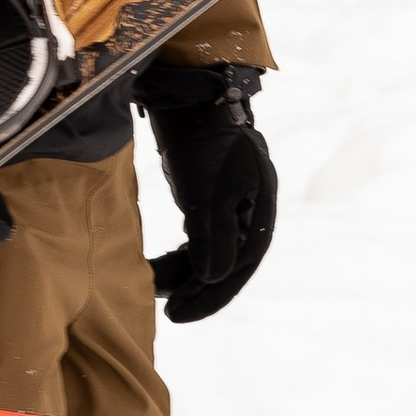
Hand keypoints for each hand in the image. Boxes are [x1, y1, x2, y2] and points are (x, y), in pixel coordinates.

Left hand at [137, 63, 275, 322]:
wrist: (198, 100)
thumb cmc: (207, 143)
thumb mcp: (210, 191)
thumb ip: (212, 235)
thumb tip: (214, 280)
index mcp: (258, 214)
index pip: (238, 267)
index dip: (212, 296)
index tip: (180, 315)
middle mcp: (249, 214)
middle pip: (226, 266)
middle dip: (198, 292)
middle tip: (169, 314)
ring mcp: (231, 206)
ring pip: (210, 254)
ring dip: (186, 276)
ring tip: (157, 291)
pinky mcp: (210, 198)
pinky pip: (198, 240)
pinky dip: (181, 257)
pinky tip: (161, 267)